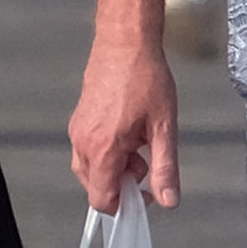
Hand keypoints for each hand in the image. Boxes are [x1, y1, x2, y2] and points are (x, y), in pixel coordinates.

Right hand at [70, 33, 182, 211]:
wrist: (125, 41)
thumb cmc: (145, 77)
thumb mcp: (164, 127)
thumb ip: (165, 168)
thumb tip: (168, 201)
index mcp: (103, 148)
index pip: (102, 200)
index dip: (125, 206)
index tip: (145, 195)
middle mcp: (83, 142)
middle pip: (96, 187)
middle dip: (122, 184)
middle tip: (146, 161)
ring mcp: (78, 130)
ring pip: (92, 169)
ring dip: (115, 167)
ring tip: (139, 142)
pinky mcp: (79, 121)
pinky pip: (89, 150)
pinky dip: (108, 152)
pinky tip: (129, 131)